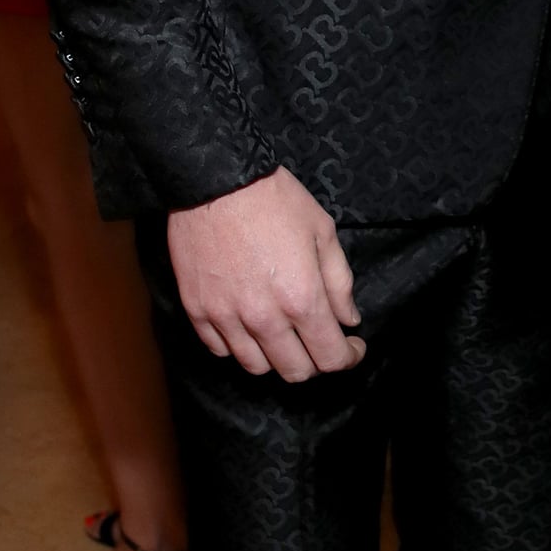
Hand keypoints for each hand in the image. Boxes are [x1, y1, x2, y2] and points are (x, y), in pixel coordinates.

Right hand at [167, 164, 364, 380]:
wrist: (214, 178)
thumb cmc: (274, 199)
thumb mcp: (323, 232)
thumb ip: (339, 283)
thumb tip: (348, 320)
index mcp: (301, 299)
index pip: (330, 357)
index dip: (348, 358)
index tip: (353, 347)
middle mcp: (264, 318)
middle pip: (295, 372)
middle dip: (316, 363)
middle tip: (320, 342)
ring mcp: (226, 317)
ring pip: (256, 367)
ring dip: (277, 358)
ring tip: (284, 336)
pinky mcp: (197, 310)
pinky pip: (220, 349)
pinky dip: (239, 347)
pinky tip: (249, 327)